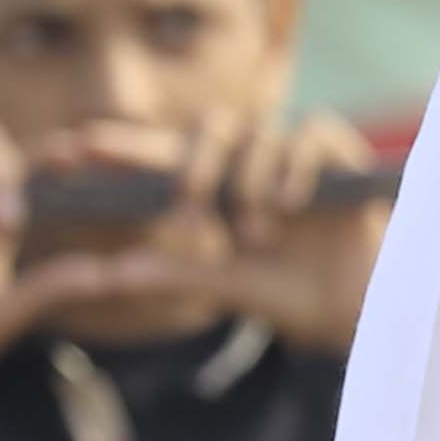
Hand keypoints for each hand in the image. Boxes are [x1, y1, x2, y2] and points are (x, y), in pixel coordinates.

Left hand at [0, 113, 383, 359]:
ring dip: (251, 184)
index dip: (124, 146)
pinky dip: (297, 168)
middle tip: (191, 206)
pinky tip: (294, 206)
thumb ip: (173, 272)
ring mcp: (298, 158)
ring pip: (259, 135)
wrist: (361, 314)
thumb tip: (106, 273)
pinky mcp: (341, 157)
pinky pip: (310, 135)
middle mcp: (254, 165)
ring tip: (260, 234)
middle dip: (194, 163)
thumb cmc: (292, 297)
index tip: (78, 145)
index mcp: (220, 190)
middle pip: (211, 126)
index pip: (164, 155)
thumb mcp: (226, 286)